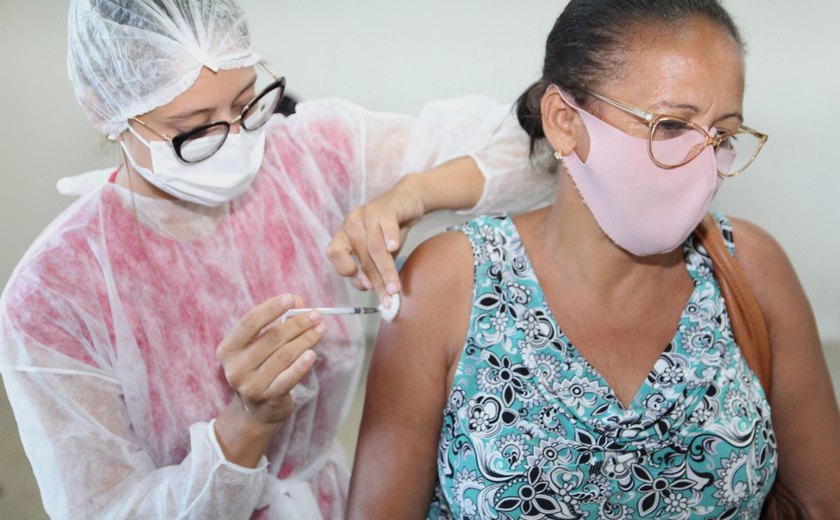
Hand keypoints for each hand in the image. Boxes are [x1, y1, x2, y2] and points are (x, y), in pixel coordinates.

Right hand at [216, 294, 324, 425]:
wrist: (256, 410)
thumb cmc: (260, 367)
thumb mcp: (261, 344)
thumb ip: (277, 321)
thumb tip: (298, 301)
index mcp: (228, 349)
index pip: (249, 323)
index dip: (271, 308)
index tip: (291, 299)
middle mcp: (235, 368)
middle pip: (270, 338)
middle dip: (297, 324)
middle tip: (316, 314)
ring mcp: (250, 385)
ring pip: (283, 356)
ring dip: (306, 340)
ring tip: (321, 328)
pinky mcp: (268, 399)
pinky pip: (288, 379)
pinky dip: (301, 365)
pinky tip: (313, 354)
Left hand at [327, 174, 424, 303]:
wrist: (407, 200)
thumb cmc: (389, 230)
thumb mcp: (377, 251)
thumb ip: (369, 268)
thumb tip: (369, 288)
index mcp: (344, 234)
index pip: (334, 253)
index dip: (347, 271)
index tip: (365, 285)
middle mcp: (352, 223)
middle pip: (362, 257)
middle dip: (376, 281)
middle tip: (388, 299)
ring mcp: (368, 214)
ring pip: (375, 247)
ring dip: (386, 270)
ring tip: (395, 287)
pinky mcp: (387, 208)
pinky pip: (387, 224)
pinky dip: (390, 237)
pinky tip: (394, 248)